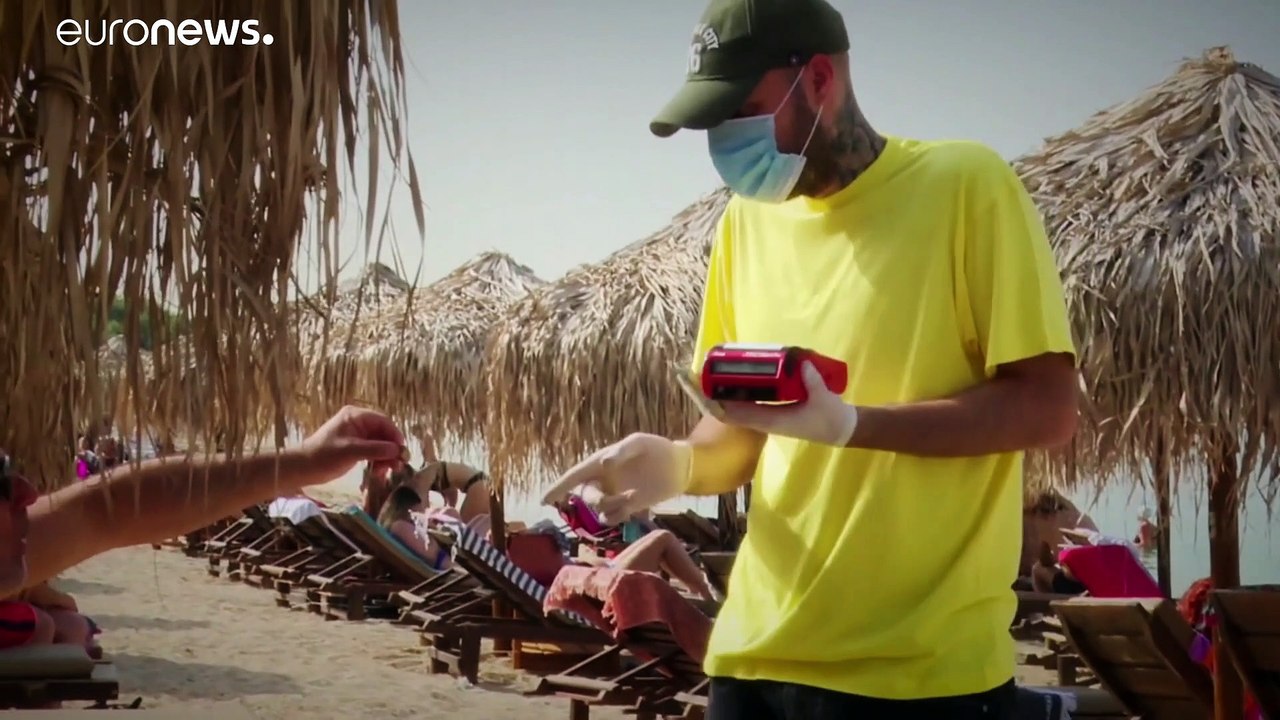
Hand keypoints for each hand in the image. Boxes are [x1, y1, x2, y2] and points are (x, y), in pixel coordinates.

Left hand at [302, 406, 405, 484]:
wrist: (304, 468)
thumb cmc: (324, 456)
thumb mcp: (351, 451)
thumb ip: (375, 449)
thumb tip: (398, 450)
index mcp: (356, 416)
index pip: (383, 422)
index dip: (395, 436)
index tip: (401, 452)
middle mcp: (359, 423)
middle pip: (384, 433)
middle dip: (391, 449)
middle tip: (398, 465)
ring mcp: (357, 436)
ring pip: (380, 444)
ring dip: (386, 457)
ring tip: (388, 471)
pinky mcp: (356, 447)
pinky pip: (373, 451)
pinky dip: (378, 461)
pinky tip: (379, 472)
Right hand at [542, 433, 692, 525]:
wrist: (678, 466)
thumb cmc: (656, 449)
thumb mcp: (639, 443)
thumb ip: (621, 451)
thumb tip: (603, 463)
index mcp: (599, 463)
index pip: (574, 476)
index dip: (558, 488)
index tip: (544, 500)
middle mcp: (603, 480)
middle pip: (586, 497)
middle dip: (597, 500)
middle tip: (620, 497)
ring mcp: (614, 495)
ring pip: (599, 510)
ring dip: (613, 507)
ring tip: (633, 497)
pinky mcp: (627, 508)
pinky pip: (613, 518)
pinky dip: (620, 515)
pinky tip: (635, 503)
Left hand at [717, 362, 858, 445]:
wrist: (842, 430)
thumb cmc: (831, 417)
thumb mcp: (823, 397)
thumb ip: (811, 380)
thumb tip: (800, 362)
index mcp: (776, 421)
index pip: (743, 415)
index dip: (724, 407)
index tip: (710, 393)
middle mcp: (770, 422)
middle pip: (739, 413)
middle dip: (724, 400)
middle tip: (712, 379)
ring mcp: (773, 420)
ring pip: (746, 411)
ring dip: (734, 398)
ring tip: (723, 379)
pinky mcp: (779, 415)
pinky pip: (756, 407)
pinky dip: (747, 397)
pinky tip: (746, 383)